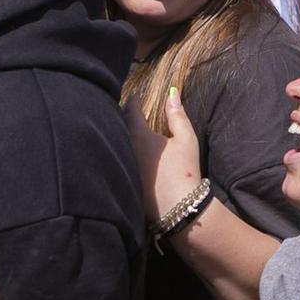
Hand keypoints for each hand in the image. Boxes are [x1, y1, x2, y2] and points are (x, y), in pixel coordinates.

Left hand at [124, 85, 202, 222]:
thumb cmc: (184, 170)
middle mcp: (124, 147)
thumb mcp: (186, 139)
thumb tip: (172, 92)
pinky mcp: (120, 179)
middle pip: (117, 124)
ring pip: (113, 141)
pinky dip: (116, 149)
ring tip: (121, 127)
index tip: (135, 97)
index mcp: (139, 135)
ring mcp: (120, 164)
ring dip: (116, 132)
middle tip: (125, 109)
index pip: (130, 111)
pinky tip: (121, 150)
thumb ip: (177, 114)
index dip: (133, 102)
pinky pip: (114, 157)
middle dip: (120, 115)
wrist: (176, 207)